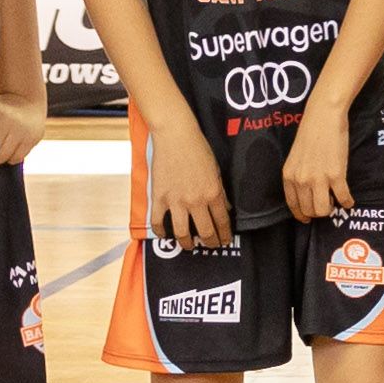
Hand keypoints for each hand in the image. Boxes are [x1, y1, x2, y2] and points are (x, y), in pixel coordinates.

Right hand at [140, 95, 232, 248]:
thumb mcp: (217, 170)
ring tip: (189, 245)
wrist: (176, 136)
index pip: (222, 222)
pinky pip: (158, 222)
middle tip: (211, 246)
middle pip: (205, 232)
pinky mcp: (159, 198)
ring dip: (187, 243)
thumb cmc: (198, 149)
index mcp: (213, 193)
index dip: (224, 235)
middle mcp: (196, 201)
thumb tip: (225, 208)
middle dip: (210, 243)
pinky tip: (165, 235)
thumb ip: (220, 192)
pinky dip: (161, 232)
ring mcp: (176, 201)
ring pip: (182, 233)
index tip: (224, 241)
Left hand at [281, 101, 351, 224]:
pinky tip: (349, 200)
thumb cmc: (311, 134)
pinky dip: (347, 202)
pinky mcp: (336, 175)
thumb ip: (298, 176)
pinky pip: (342, 197)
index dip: (302, 215)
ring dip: (332, 208)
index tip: (308, 217)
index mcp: (289, 177)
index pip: (293, 206)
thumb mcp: (295, 158)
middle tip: (326, 205)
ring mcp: (318, 179)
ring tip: (336, 201)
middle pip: (309, 210)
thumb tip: (307, 192)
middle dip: (319, 211)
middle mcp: (301, 181)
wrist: (324, 117)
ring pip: (324, 209)